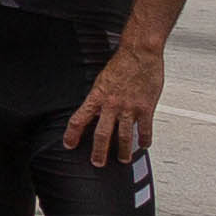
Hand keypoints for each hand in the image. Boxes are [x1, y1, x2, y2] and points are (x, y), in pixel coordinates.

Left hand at [61, 34, 163, 165]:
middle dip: (99, 152)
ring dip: (123, 151)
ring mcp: (129, 107)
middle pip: (102, 134)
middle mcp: (111, 104)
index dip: (72, 134)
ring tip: (123, 160)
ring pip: (124, 136)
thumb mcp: (102, 80)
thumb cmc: (122, 64)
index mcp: (97, 97)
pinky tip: (144, 145)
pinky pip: (144, 128)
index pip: (79, 120)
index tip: (69, 145)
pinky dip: (144, 139)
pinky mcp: (146, 107)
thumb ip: (99, 97)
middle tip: (98, 163)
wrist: (140, 53)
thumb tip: (94, 110)